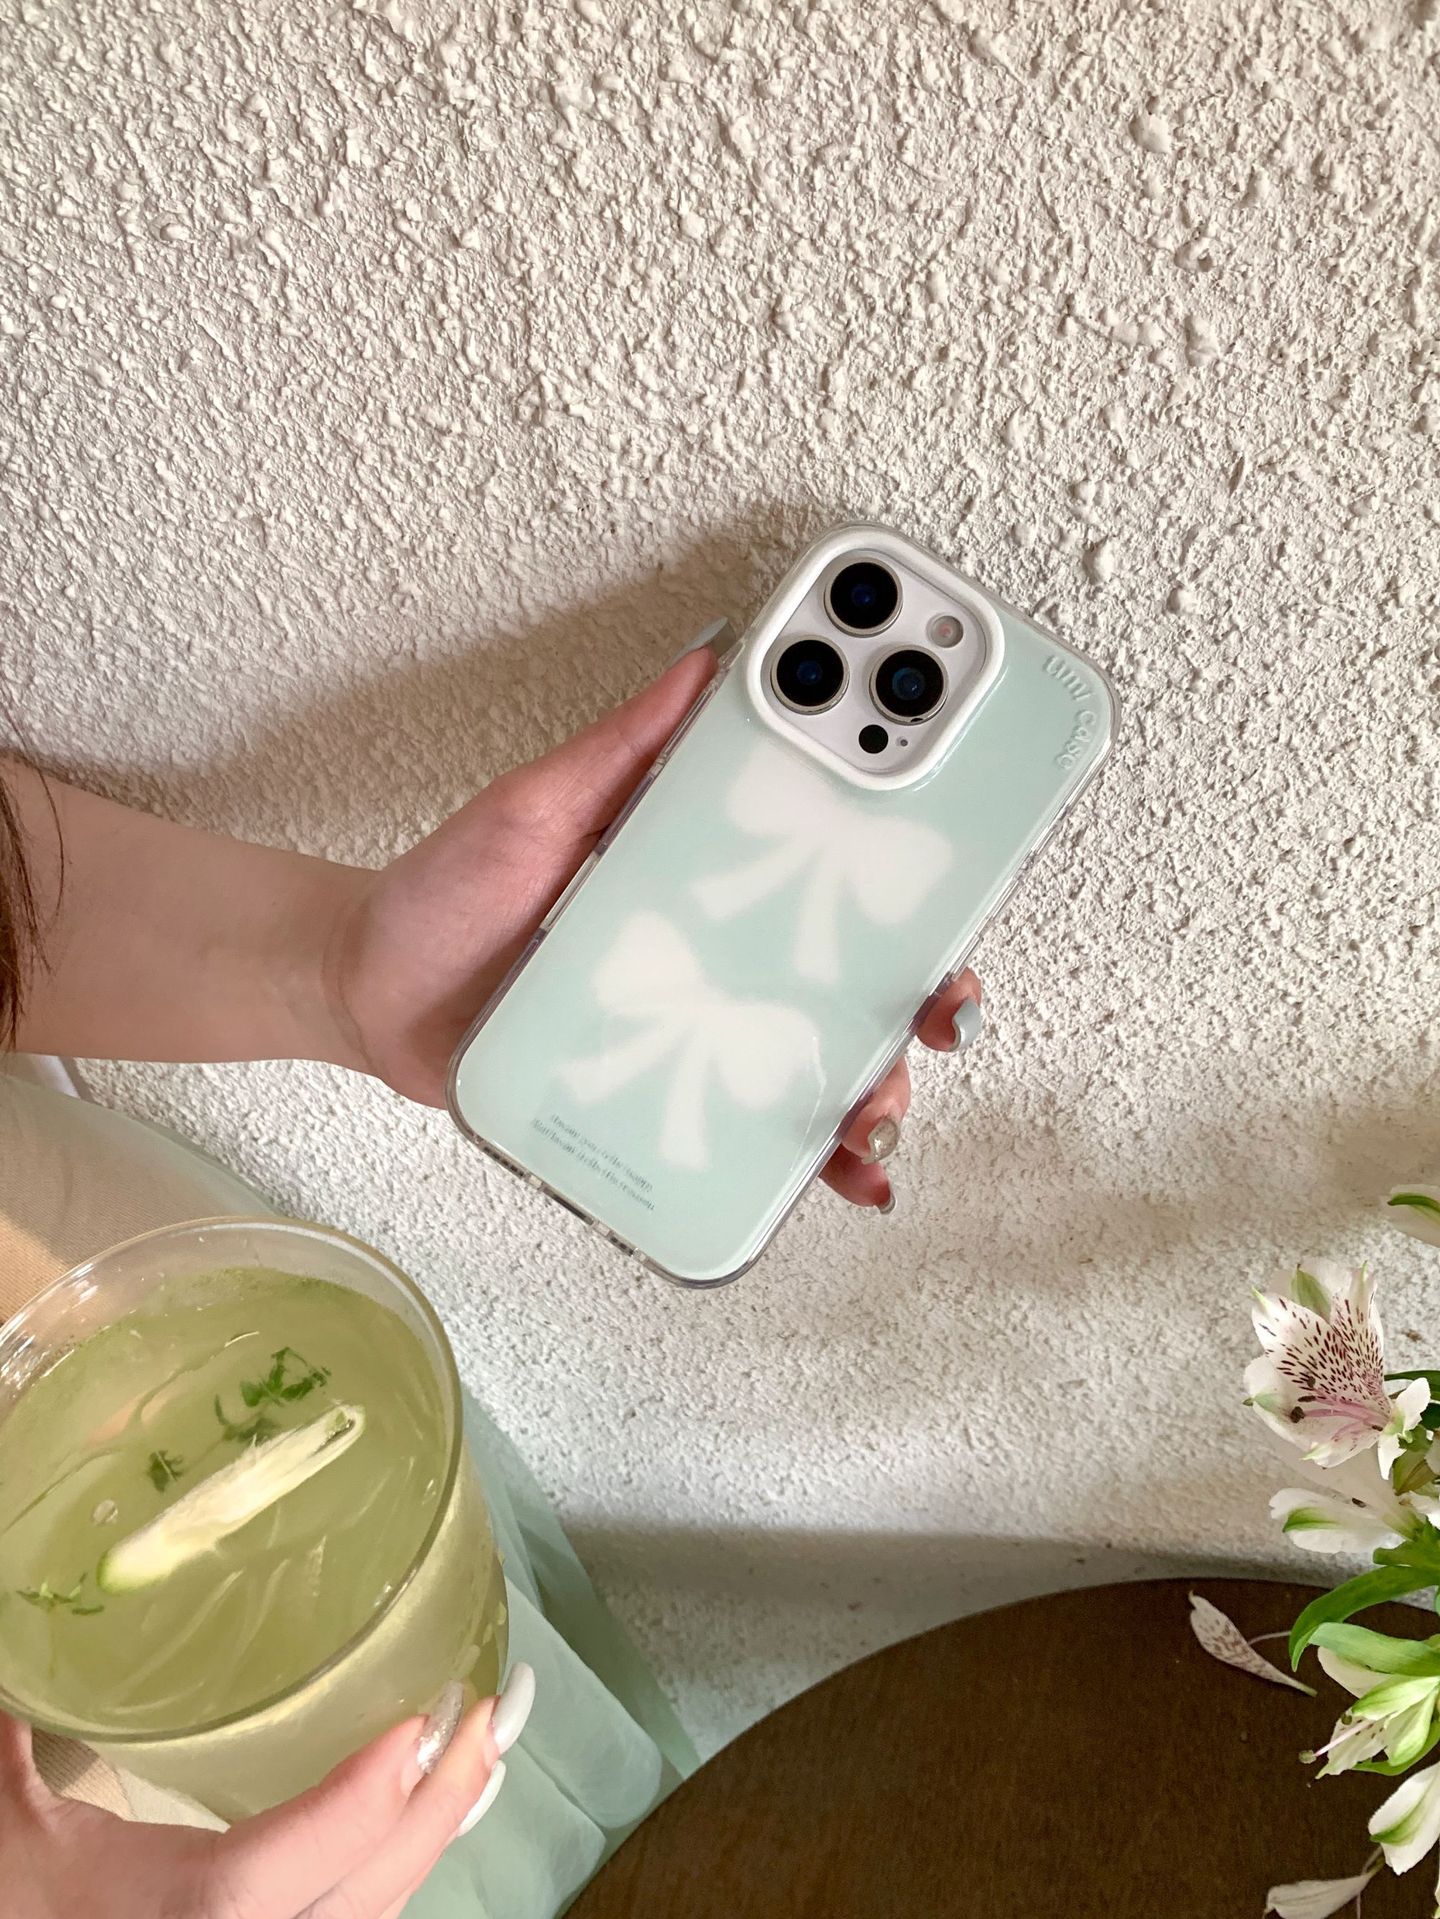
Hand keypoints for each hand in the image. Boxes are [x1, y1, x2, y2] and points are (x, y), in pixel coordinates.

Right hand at [1, 1697, 498, 1918]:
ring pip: (384, 1905)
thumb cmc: (24, 1911)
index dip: (362, 1798)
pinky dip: (408, 1859)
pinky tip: (432, 1808)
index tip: (420, 1721)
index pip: (287, 1861)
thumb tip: (19, 1641)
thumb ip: (17, 1736)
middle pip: (373, 1887)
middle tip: (495, 1712)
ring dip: (440, 1827)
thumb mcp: (14, 1831)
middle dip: (445, 1800)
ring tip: (488, 1747)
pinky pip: (366, 1915)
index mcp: (189, 1910)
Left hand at [327, 648, 982, 1208]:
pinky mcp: (665, 1103)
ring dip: (878, 1094)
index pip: (833, 872)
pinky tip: (845, 1181)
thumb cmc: (451, 890)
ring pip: (822, 1068)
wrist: (369, 994)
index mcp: (708, 877)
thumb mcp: (537, 805)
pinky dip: (811, 1166)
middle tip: (942, 1011)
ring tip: (879, 1116)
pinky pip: (753, 1140)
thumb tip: (705, 659)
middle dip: (924, 1000)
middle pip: (855, 980)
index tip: (966, 871)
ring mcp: (699, 1036)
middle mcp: (722, 958)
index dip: (912, 874)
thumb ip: (621, 748)